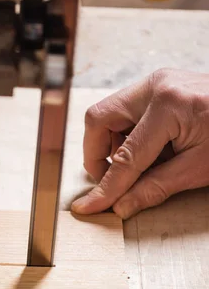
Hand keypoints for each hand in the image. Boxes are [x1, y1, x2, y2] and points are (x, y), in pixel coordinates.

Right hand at [72, 68, 208, 218]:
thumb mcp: (199, 169)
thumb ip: (155, 188)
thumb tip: (121, 206)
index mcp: (169, 105)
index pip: (124, 157)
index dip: (106, 187)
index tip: (91, 206)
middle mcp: (157, 85)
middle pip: (100, 119)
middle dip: (98, 154)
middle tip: (111, 180)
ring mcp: (159, 82)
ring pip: (110, 114)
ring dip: (114, 146)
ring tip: (142, 166)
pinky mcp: (162, 87)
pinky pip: (128, 112)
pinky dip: (130, 137)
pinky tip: (152, 152)